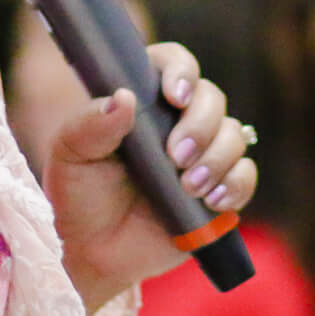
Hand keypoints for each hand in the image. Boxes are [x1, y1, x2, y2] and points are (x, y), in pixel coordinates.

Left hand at [43, 42, 258, 310]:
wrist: (92, 252)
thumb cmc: (78, 194)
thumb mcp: (69, 155)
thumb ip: (90, 124)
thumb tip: (125, 97)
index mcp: (143, 101)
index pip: (173, 63)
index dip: (182, 71)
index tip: (174, 95)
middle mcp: (177, 121)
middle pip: (212, 98)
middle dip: (201, 124)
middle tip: (176, 155)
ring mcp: (202, 155)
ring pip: (234, 134)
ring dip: (217, 158)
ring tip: (188, 187)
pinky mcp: (218, 190)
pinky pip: (245, 176)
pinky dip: (235, 184)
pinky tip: (212, 200)